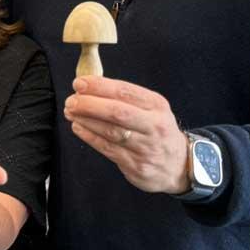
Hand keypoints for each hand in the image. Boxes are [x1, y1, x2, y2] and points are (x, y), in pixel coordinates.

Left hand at [63, 76, 190, 193]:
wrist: (178, 164)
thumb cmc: (157, 130)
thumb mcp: (152, 108)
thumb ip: (124, 97)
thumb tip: (90, 85)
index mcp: (156, 105)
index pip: (125, 91)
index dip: (99, 86)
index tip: (80, 83)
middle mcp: (154, 125)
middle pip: (117, 112)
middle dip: (90, 104)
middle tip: (71, 100)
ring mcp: (146, 147)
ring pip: (111, 132)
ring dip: (86, 120)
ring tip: (71, 112)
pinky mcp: (137, 165)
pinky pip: (108, 149)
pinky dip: (90, 137)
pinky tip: (78, 127)